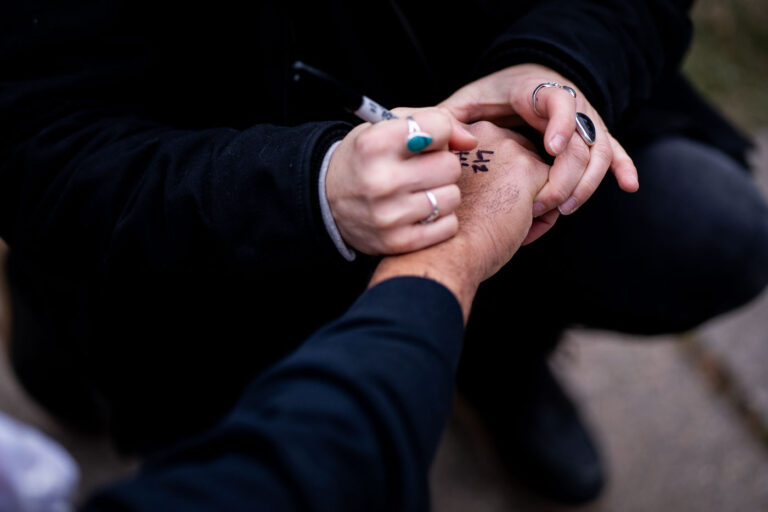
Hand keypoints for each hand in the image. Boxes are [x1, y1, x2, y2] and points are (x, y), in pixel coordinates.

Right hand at [327, 107, 477, 254]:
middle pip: (450, 166)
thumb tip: (470, 141)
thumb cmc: (367, 158)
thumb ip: (434, 121)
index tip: (427, 140)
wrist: (328, 201)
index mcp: (374, 144)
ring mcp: (389, 215)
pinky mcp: (399, 242)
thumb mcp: (388, 127)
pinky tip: (420, 212)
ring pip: (452, 196)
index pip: (439, 127)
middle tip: (423, 169)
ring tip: (420, 191)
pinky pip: (449, 225)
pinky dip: (440, 219)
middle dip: (442, 165)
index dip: (439, 132)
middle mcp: (380, 180)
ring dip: (442, 193)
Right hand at [370, 121, 550, 320]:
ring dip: (532, 204)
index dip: (497, 184)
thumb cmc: (441, 231)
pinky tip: (523, 231)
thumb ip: (472, 174)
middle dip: (519, 191)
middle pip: (521, 161)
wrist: (444, 251)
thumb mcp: (451, 189)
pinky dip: (544, 216)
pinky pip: (555, 191)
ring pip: (539, 175)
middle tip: (498, 220)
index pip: (499, 154)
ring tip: (510, 228)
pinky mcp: (527, 168)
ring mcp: (506, 148)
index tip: (480, 207)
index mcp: (460, 137)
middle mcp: (483, 134)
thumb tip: (501, 182)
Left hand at [439, 63, 637, 216]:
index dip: (561, 124)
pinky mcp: (592, 137)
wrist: (521, 82)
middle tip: (544, 204)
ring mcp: (584, 121)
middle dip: (566, 175)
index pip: (560, 101)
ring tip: (563, 209)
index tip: (552, 149)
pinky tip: (630, 186)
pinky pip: (613, 152)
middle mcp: (570, 104)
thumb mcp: (468, 101)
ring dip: (587, 183)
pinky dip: (623, 167)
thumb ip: (454, 118)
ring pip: (599, 151)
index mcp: (538, 91)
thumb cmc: (490, 97)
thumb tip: (452, 138)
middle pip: (582, 138)